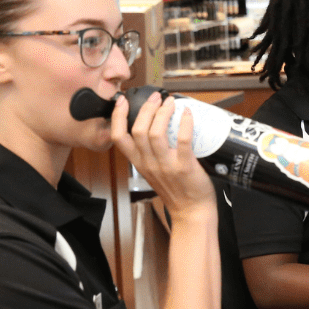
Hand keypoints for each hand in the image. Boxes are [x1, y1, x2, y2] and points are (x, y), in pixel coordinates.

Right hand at [111, 93, 215, 217]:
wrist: (191, 212)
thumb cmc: (176, 191)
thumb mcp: (154, 171)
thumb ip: (150, 154)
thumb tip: (157, 127)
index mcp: (139, 163)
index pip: (118, 138)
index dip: (117, 117)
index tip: (122, 101)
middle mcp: (148, 164)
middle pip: (137, 130)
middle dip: (146, 108)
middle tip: (156, 96)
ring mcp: (165, 166)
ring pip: (155, 134)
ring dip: (162, 113)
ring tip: (170, 102)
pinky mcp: (184, 166)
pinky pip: (182, 140)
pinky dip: (184, 124)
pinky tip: (187, 114)